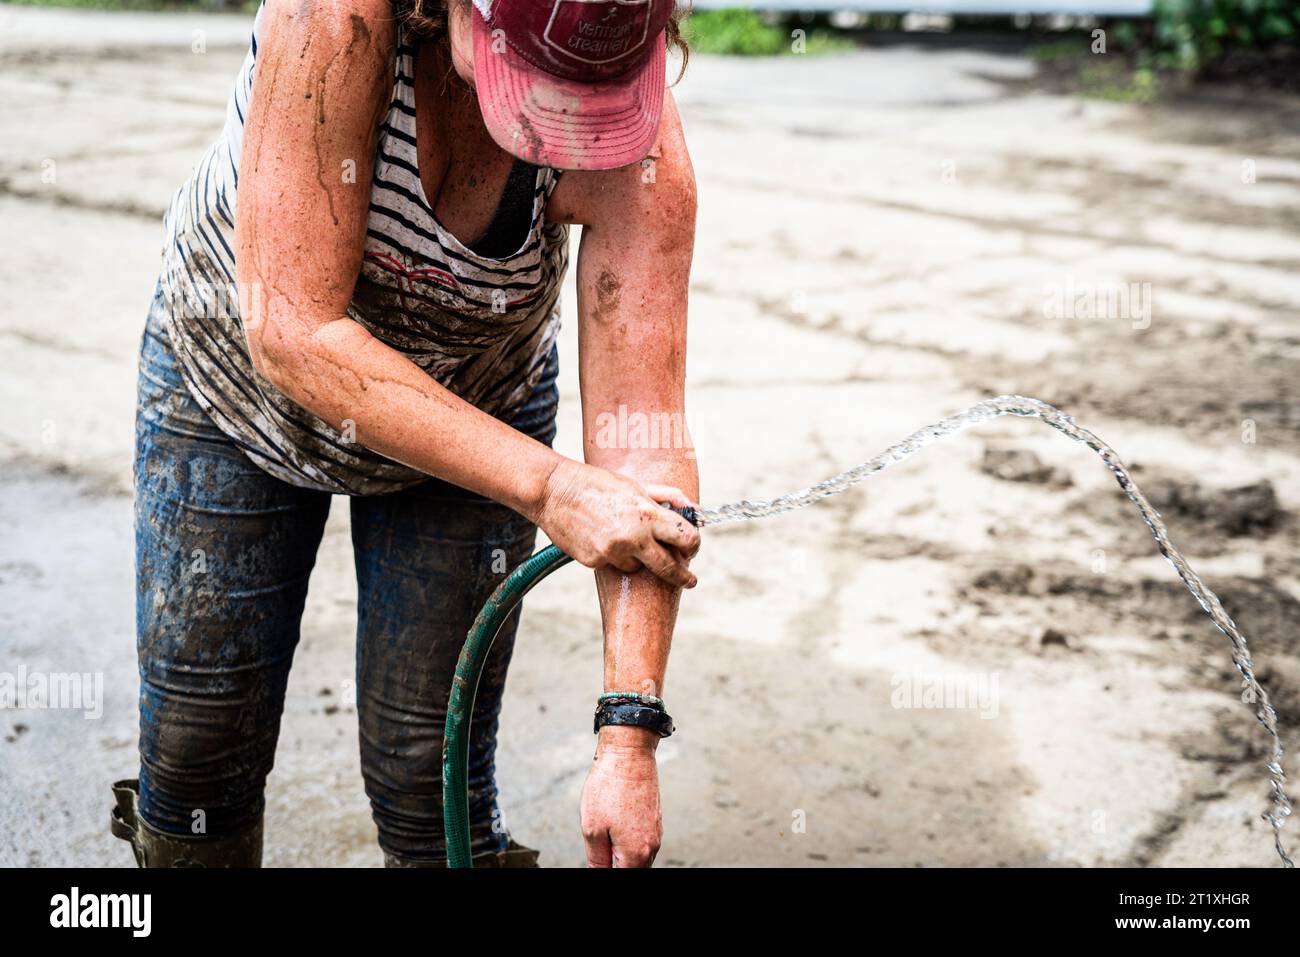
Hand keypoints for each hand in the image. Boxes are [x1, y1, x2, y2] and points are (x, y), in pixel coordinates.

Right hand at [535, 459, 699, 588]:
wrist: (554, 491)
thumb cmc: (596, 483)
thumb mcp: (635, 485)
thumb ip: (667, 496)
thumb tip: (694, 508)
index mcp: (647, 513)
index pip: (685, 537)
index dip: (694, 545)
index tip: (692, 550)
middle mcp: (632, 536)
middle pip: (669, 567)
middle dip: (683, 577)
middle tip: (689, 581)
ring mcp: (612, 552)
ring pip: (637, 568)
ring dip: (637, 558)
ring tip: (620, 535)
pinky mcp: (594, 562)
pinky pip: (612, 565)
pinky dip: (611, 555)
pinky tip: (599, 536)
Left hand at [580, 728, 661, 866]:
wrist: (628, 753)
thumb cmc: (608, 786)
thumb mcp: (592, 828)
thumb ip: (597, 859)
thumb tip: (600, 872)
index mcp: (636, 853)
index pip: (621, 877)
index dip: (606, 871)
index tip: (599, 859)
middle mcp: (651, 846)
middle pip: (633, 869)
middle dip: (615, 864)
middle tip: (599, 847)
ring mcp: (656, 832)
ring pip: (638, 856)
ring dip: (622, 854)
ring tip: (604, 834)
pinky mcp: (655, 819)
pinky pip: (642, 841)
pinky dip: (629, 841)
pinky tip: (615, 825)